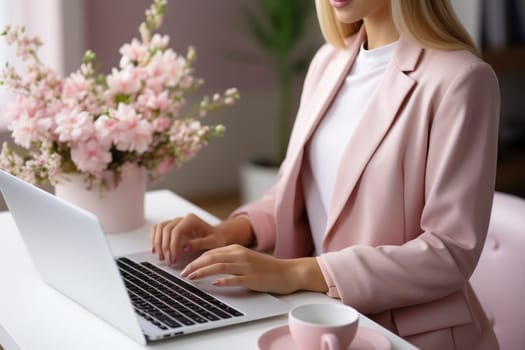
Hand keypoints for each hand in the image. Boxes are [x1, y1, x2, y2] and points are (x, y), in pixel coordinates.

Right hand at [150, 214, 253, 264]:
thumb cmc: (216, 239)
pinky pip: (158, 229)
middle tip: (168, 261)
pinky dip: (154, 238)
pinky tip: (155, 249)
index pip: (176, 230)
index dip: (172, 245)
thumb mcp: (213, 243)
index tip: (174, 258)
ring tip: (161, 257)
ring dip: (157, 243)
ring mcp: (176, 222)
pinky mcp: (172, 227)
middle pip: (166, 230)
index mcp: (192, 220)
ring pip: (160, 228)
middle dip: (165, 247)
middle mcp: (182, 219)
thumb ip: (199, 244)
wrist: (217, 236)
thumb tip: (184, 247)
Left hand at [180, 244, 327, 294]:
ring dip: (203, 272)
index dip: (196, 259)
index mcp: (237, 249)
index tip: (186, 266)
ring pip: (219, 266)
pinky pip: (234, 279)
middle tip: (182, 273)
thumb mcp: (246, 258)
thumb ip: (230, 259)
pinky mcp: (252, 278)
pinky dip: (222, 281)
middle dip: (195, 265)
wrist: (288, 272)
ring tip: (191, 278)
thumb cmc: (266, 267)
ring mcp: (246, 266)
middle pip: (212, 257)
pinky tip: (213, 284)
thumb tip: (210, 264)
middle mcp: (240, 255)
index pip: (212, 252)